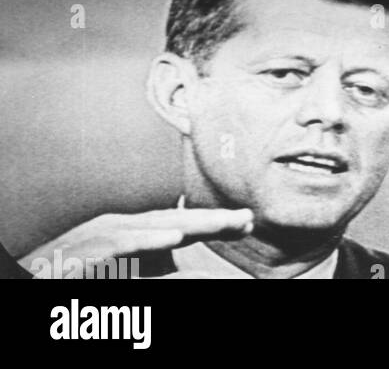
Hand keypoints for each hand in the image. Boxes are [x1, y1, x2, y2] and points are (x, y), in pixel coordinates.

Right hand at [19, 207, 254, 276]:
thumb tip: (196, 269)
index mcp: (132, 234)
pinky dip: (147, 239)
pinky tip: (173, 237)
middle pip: (174, 220)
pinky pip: (119, 244)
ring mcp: (100, 237)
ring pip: (153, 226)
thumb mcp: (128, 278)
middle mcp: (120, 228)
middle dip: (212, 220)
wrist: (28, 280)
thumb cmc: (79, 281)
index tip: (249, 223)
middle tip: (247, 219)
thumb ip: (162, 273)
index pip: (181, 224)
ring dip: (189, 223)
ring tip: (221, 224)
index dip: (214, 223)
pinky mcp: (83, 252)